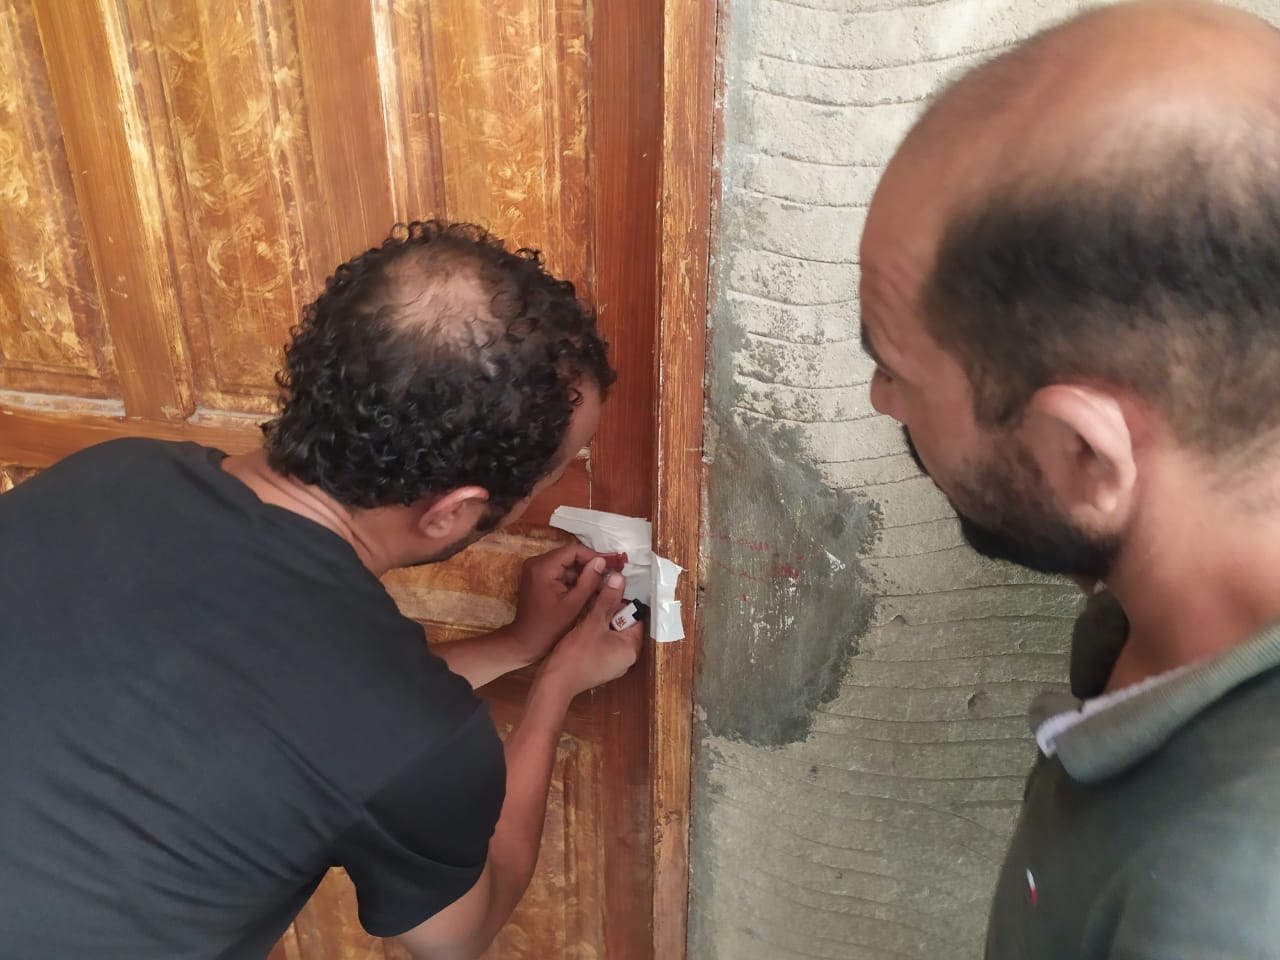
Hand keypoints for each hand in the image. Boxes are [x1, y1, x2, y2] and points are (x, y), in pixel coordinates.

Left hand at [508, 544, 609, 662]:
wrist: (525, 642)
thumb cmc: (549, 627)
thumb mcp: (574, 604)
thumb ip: (589, 580)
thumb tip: (602, 561)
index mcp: (543, 567)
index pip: (574, 550)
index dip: (594, 557)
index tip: (611, 566)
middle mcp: (537, 562)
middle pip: (570, 556)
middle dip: (589, 566)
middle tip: (608, 577)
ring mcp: (535, 569)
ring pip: (566, 565)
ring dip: (582, 574)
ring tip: (600, 587)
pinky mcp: (537, 577)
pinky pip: (559, 572)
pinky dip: (573, 580)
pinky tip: (586, 591)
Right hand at [540, 572, 643, 697]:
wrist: (554, 682)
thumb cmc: (576, 654)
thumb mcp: (593, 622)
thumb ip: (608, 599)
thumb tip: (619, 578)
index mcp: (631, 649)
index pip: (636, 617)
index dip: (623, 601)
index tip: (609, 589)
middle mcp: (626, 658)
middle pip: (623, 624)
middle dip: (609, 608)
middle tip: (596, 594)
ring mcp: (612, 663)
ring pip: (610, 632)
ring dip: (600, 618)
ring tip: (587, 606)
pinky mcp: (599, 665)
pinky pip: (602, 642)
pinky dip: (594, 631)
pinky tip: (581, 622)